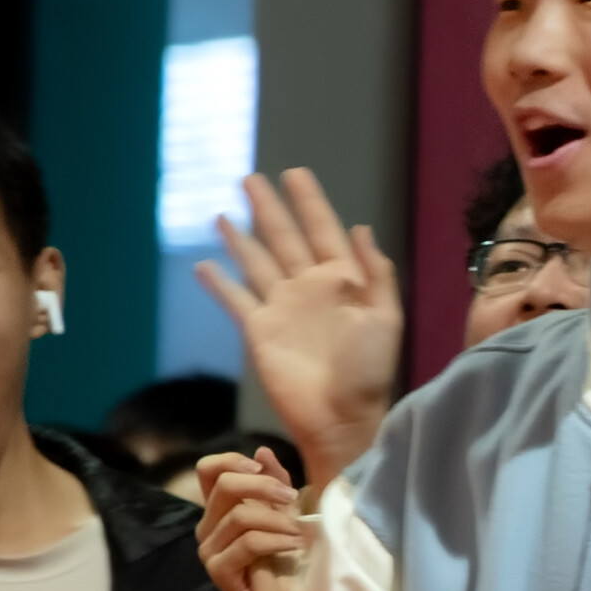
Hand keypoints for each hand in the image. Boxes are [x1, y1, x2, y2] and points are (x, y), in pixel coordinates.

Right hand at [193, 170, 400, 489]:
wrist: (342, 416)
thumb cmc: (370, 371)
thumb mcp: (386, 317)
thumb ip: (375, 273)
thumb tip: (361, 228)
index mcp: (342, 280)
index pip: (323, 229)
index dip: (309, 201)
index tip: (295, 174)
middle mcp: (308, 287)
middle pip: (283, 237)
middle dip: (268, 208)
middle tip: (250, 178)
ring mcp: (281, 308)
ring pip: (256, 261)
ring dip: (239, 238)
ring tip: (221, 214)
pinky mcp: (258, 330)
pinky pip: (235, 298)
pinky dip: (219, 283)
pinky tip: (204, 265)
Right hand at [194, 447, 311, 590]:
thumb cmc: (288, 559)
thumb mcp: (287, 513)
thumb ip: (276, 482)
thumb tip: (262, 450)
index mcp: (220, 509)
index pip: (208, 470)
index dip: (231, 460)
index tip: (260, 467)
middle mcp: (208, 526)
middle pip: (225, 486)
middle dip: (264, 486)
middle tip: (293, 498)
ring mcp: (209, 550)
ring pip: (240, 515)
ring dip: (279, 520)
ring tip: (300, 533)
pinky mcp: (218, 571)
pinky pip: (247, 543)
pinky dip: (276, 540)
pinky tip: (295, 546)